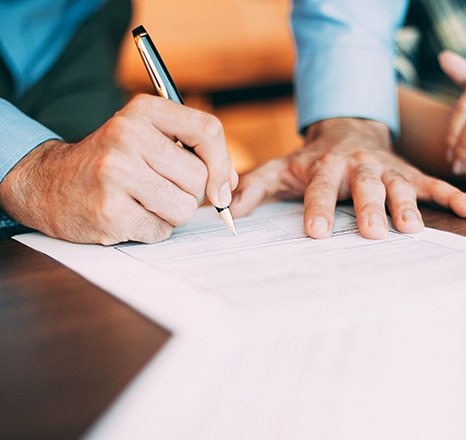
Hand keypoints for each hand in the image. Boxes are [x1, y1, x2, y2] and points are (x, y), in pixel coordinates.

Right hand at [0, 94, 237, 243]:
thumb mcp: (146, 136)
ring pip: (184, 208)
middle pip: (199, 178)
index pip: (207, 129)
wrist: (47, 184)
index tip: (222, 185)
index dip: (223, 163)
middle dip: (190, 193)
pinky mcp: (110, 212)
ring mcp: (116, 174)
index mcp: (141, 112)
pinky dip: (151, 230)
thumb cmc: (110, 162)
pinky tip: (128, 215)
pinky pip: (161, 231)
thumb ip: (192, 150)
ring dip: (171, 214)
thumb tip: (229, 183)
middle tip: (161, 188)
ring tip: (144, 202)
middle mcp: (127, 136)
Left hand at [231, 118, 465, 238]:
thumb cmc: (312, 158)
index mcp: (325, 165)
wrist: (348, 129)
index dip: (318, 208)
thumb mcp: (280, 167)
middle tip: (374, 233)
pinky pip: (434, 183)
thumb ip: (254, 186)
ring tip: (413, 229)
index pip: (320, 188)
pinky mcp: (409, 173)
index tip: (316, 233)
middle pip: (365, 186)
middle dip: (370, 208)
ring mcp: (387, 169)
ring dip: (408, 205)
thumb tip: (226, 210)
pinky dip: (453, 196)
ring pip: (400, 185)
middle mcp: (358, 166)